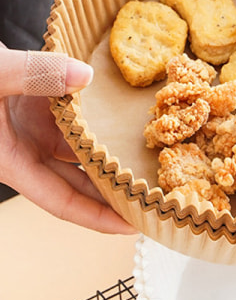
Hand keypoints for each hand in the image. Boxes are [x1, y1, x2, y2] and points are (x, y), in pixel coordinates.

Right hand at [0, 45, 136, 234]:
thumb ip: (31, 74)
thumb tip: (84, 76)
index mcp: (9, 160)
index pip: (62, 202)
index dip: (98, 217)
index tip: (135, 225)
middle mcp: (25, 150)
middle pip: (80, 183)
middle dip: (116, 195)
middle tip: (157, 200)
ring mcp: (33, 129)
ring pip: (83, 153)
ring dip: (114, 159)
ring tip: (152, 166)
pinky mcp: (39, 106)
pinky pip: (79, 123)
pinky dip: (101, 126)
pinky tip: (128, 126)